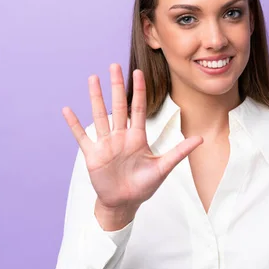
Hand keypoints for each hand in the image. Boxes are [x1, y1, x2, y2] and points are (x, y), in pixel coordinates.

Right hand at [62, 64, 202, 227]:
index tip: (138, 72)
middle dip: (116, 86)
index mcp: (137, 137)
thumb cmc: (143, 186)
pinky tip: (67, 110)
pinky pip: (82, 136)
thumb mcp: (162, 168)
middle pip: (118, 106)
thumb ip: (179, 152)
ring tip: (93, 78)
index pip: (138, 109)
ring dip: (96, 98)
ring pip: (100, 116)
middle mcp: (120, 136)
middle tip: (114, 65)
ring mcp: (106, 144)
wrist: (124, 203)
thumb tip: (201, 140)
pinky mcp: (93, 155)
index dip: (139, 91)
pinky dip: (75, 124)